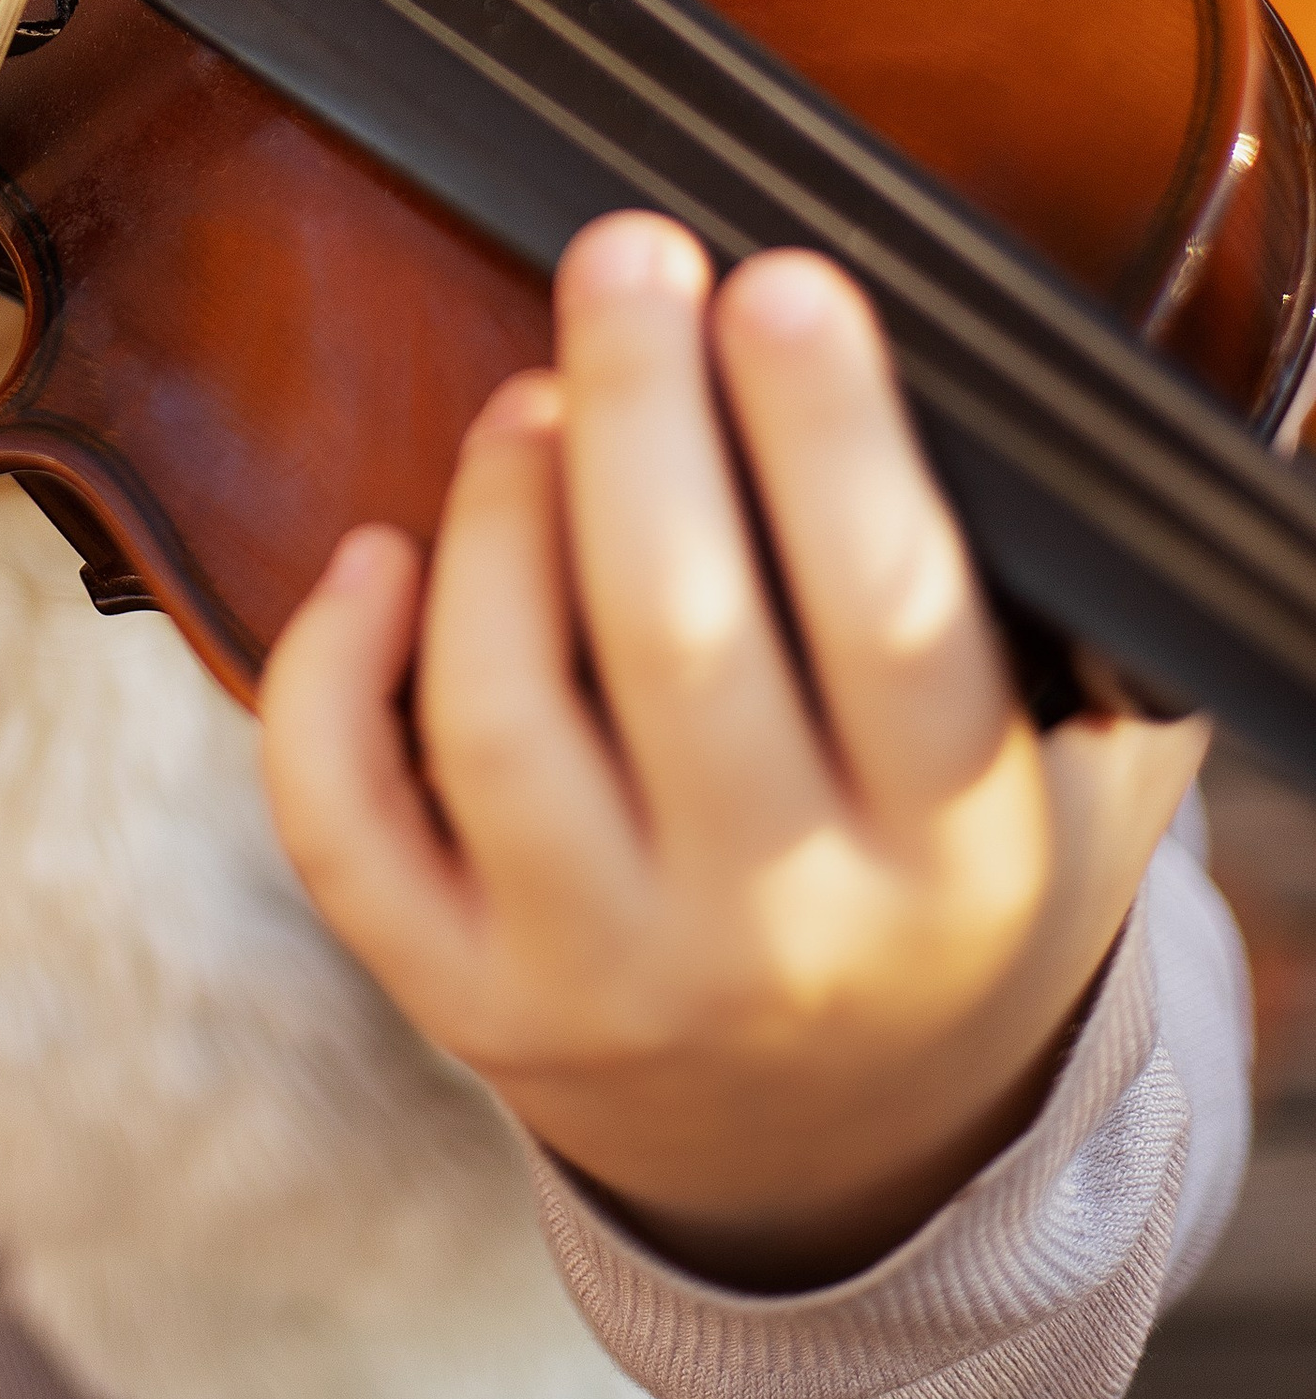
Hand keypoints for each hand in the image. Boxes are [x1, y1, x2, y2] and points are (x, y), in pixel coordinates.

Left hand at [260, 213, 1205, 1288]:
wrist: (843, 1146)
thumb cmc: (938, 869)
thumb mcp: (1071, 770)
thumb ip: (1063, 604)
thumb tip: (1009, 374)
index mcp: (956, 853)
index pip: (893, 619)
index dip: (831, 439)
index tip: (780, 278)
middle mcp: (781, 929)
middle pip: (680, 640)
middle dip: (641, 413)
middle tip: (627, 253)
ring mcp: (603, 973)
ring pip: (502, 720)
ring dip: (502, 517)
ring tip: (532, 400)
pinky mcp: (462, 995)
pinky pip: (349, 829)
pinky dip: (327, 677)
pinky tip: (374, 553)